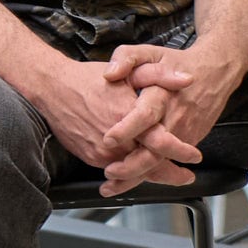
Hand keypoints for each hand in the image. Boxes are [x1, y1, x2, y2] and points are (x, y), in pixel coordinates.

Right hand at [28, 52, 189, 195]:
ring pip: (133, 171)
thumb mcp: (129, 71)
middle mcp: (117, 140)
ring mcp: (102, 152)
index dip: (181, 151)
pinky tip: (139, 171)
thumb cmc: (90, 79)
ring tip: (168, 176)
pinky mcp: (91, 157)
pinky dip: (129, 172)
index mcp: (130, 117)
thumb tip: (187, 79)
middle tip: (186, 177)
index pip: (162, 142)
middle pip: (150, 165)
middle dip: (172, 174)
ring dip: (151, 175)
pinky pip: (115, 169)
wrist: (53, 88)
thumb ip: (160, 76)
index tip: (194, 156)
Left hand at [102, 41, 242, 195]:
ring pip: (162, 161)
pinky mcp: (189, 140)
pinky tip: (130, 182)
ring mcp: (184, 132)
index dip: (128, 128)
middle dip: (132, 165)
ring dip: (138, 176)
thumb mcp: (149, 52)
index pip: (145, 114)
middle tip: (109, 172)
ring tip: (113, 187)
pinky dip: (151, 174)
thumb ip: (126, 58)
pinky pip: (169, 161)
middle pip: (155, 148)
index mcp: (162, 94)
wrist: (216, 72)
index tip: (108, 139)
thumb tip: (110, 74)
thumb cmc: (176, 62)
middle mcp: (174, 117)